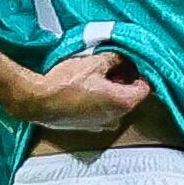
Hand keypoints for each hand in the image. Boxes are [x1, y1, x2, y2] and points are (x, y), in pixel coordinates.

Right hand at [1, 48, 144, 130]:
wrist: (38, 102)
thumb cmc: (65, 84)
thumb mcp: (94, 62)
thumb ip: (116, 59)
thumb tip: (123, 58)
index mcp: (124, 103)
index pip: (145, 87)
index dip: (139, 72)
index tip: (130, 63)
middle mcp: (117, 118)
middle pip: (131, 96)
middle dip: (124, 80)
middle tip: (111, 65)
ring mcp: (102, 125)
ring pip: (116, 104)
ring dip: (111, 90)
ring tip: (95, 74)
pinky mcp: (89, 126)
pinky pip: (102, 111)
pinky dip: (99, 99)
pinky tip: (85, 87)